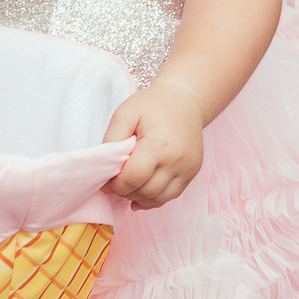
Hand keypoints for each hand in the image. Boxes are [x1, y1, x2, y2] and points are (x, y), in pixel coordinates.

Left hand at [103, 81, 205, 209]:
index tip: (106, 181)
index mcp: (158, 145)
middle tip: (115, 183)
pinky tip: (141, 193)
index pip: (132, 178)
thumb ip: (112, 139)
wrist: (185, 100)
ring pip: (159, 199)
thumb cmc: (152, 105)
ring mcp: (188, 168)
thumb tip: (106, 165)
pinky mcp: (193, 172)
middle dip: (125, 192)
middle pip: (145, 191)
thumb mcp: (125, 113)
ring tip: (128, 186)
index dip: (115, 185)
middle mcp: (177, 160)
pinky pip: (171, 195)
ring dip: (139, 197)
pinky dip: (154, 198)